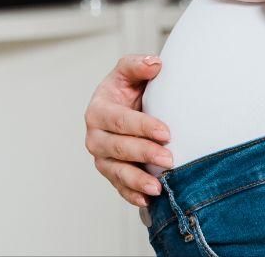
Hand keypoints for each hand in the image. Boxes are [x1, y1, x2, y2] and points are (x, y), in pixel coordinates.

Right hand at [84, 55, 172, 208]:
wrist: (127, 110)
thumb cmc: (127, 91)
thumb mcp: (128, 74)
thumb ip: (137, 66)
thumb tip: (155, 64)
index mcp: (98, 110)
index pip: (120, 120)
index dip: (143, 126)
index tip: (166, 132)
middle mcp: (95, 136)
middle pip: (118, 147)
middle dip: (144, 153)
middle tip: (169, 158)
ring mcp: (102, 158)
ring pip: (117, 172)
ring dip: (138, 180)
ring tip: (158, 187)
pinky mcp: (111, 174)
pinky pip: (120, 187)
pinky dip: (132, 195)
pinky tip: (148, 201)